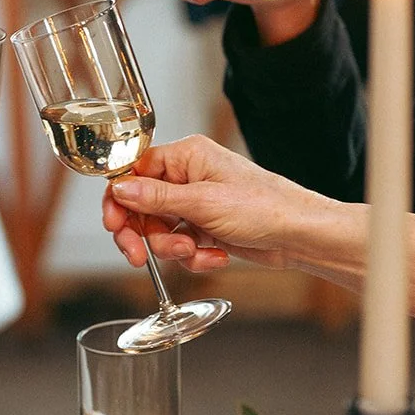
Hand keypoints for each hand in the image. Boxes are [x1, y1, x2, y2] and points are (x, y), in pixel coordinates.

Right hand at [102, 135, 337, 272]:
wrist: (299, 236)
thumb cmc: (264, 206)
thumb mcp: (203, 202)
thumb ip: (156, 198)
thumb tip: (119, 189)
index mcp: (186, 157)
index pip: (134, 172)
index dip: (120, 200)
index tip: (115, 225)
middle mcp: (188, 177)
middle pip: (140, 206)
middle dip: (142, 233)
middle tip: (137, 255)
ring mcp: (196, 204)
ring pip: (159, 231)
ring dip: (172, 248)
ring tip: (195, 251)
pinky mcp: (205, 228)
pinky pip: (180, 246)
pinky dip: (193, 257)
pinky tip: (215, 256)